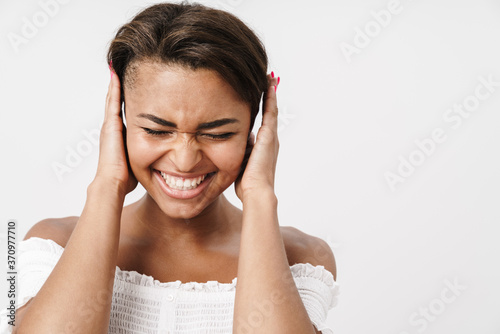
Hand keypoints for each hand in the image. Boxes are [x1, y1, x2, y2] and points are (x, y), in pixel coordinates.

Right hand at [93, 64, 137, 194]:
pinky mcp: (110, 124)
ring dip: (116, 84)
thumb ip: (149, 157)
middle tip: (125, 73)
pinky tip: (116, 75)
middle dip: (121, 89)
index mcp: (121, 136)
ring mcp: (110, 125)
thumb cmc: (126, 179)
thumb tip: (163, 162)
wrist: (114, 183)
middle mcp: (113, 128)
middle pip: (117, 103)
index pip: (126, 114)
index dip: (131, 103)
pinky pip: (112, 101)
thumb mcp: (140, 163)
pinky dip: (113, 88)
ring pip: (113, 99)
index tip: (137, 91)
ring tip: (119, 69)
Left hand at [235, 73, 279, 200]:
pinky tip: (269, 84)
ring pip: (271, 108)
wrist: (256, 192)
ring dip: (270, 93)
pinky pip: (270, 111)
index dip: (262, 108)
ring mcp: (271, 136)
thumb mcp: (240, 164)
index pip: (263, 122)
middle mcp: (270, 139)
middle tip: (269, 81)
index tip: (260, 96)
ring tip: (270, 78)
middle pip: (270, 112)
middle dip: (269, 97)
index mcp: (263, 147)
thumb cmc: (247, 184)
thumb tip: (231, 144)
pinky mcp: (269, 135)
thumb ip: (239, 152)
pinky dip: (270, 97)